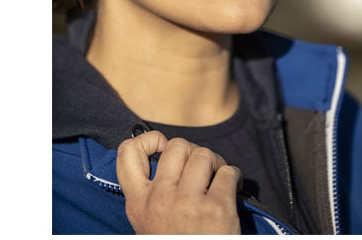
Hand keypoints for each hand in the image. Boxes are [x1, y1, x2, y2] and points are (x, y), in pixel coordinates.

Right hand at [116, 131, 241, 233]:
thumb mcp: (151, 221)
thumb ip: (153, 191)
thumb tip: (165, 151)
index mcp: (138, 203)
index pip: (127, 152)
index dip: (148, 140)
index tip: (163, 147)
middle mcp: (159, 200)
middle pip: (177, 145)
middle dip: (193, 151)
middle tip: (201, 169)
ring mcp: (187, 204)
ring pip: (204, 154)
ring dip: (215, 163)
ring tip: (217, 179)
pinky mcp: (216, 209)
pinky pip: (228, 172)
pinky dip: (233, 176)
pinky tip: (231, 190)